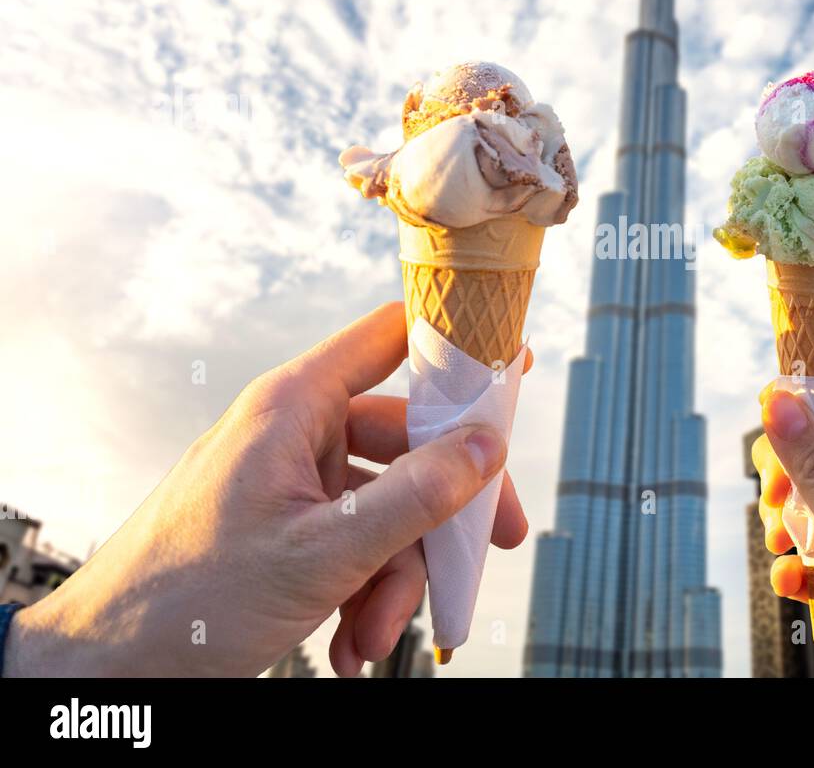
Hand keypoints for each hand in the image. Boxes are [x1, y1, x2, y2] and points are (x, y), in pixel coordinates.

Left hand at [5, 302, 528, 677]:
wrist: (112, 666)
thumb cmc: (189, 597)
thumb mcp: (324, 550)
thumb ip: (416, 495)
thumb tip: (488, 448)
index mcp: (295, 406)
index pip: (391, 338)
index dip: (455, 344)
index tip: (511, 363)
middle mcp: (297, 433)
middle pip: (408, 442)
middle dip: (443, 512)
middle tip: (494, 543)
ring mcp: (294, 481)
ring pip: (387, 506)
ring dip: (395, 577)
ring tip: (374, 635)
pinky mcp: (290, 525)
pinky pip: (356, 541)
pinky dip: (364, 592)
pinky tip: (350, 641)